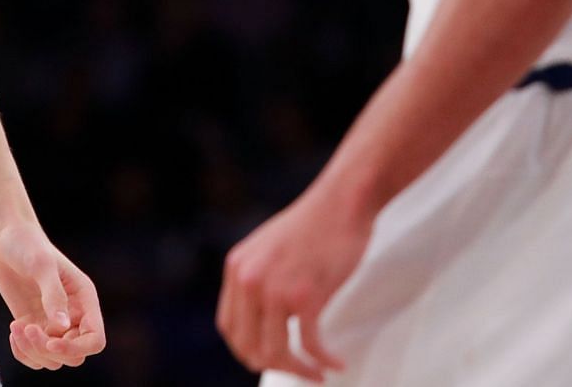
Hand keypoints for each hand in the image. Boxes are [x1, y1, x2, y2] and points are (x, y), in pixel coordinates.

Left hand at [0, 220, 105, 370]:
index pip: (95, 339)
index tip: (51, 342)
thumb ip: (54, 296)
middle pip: (74, 355)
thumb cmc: (27, 243)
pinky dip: (23, 351)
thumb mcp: (42, 265)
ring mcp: (52, 322)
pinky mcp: (33, 324)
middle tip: (29, 329)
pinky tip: (13, 330)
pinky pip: (34, 354)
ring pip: (53, 359)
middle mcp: (73, 314)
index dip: (76, 348)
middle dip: (50, 351)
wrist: (4, 236)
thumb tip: (62, 327)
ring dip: (33, 351)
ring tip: (17, 328)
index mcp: (84, 299)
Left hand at [216, 185, 371, 382]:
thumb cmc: (315, 225)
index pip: (229, 327)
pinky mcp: (307, 296)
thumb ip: (259, 278)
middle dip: (272, 365)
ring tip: (317, 373)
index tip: (266, 357)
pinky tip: (336, 362)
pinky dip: (323, 360)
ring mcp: (276, 289)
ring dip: (298, 370)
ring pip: (276, 353)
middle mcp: (250, 280)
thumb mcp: (268, 248)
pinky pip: (310, 345)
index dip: (246, 350)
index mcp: (237, 267)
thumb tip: (263, 317)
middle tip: (296, 370)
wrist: (343, 202)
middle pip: (248, 346)